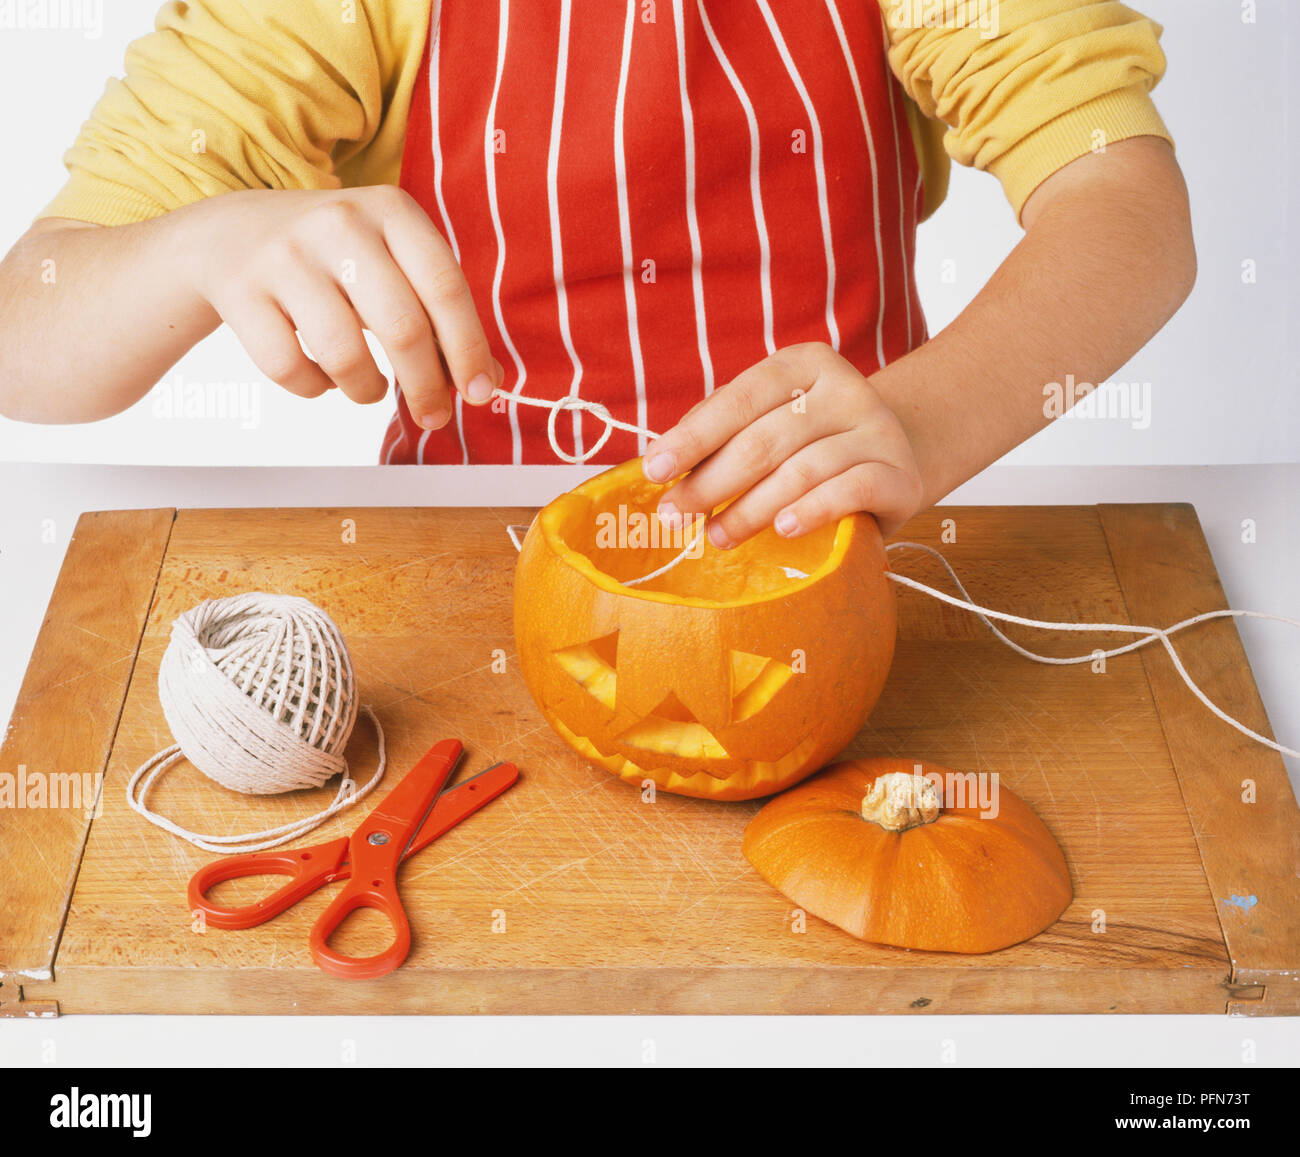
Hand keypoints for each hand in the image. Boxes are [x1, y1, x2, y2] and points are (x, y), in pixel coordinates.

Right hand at [183, 186, 499, 427]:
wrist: (230, 234)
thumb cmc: (335, 259)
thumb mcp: (392, 262)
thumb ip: (440, 314)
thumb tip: (489, 382)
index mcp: (391, 210)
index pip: (445, 287)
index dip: (468, 349)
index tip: (481, 393)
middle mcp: (338, 223)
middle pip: (401, 326)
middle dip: (425, 386)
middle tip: (434, 416)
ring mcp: (285, 255)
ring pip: (343, 355)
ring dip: (367, 391)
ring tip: (370, 389)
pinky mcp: (240, 291)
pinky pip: (289, 368)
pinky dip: (315, 388)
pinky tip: (323, 377)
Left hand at [642, 343, 924, 544]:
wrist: (896, 460)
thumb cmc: (812, 445)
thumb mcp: (769, 423)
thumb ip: (723, 433)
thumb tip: (666, 464)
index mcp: (804, 364)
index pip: (740, 398)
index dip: (694, 436)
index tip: (654, 470)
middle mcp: (846, 388)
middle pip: (765, 439)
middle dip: (711, 482)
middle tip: (675, 515)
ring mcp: (878, 430)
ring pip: (802, 471)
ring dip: (750, 510)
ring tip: (717, 536)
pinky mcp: (901, 475)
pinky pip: (850, 491)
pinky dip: (812, 511)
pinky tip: (782, 529)